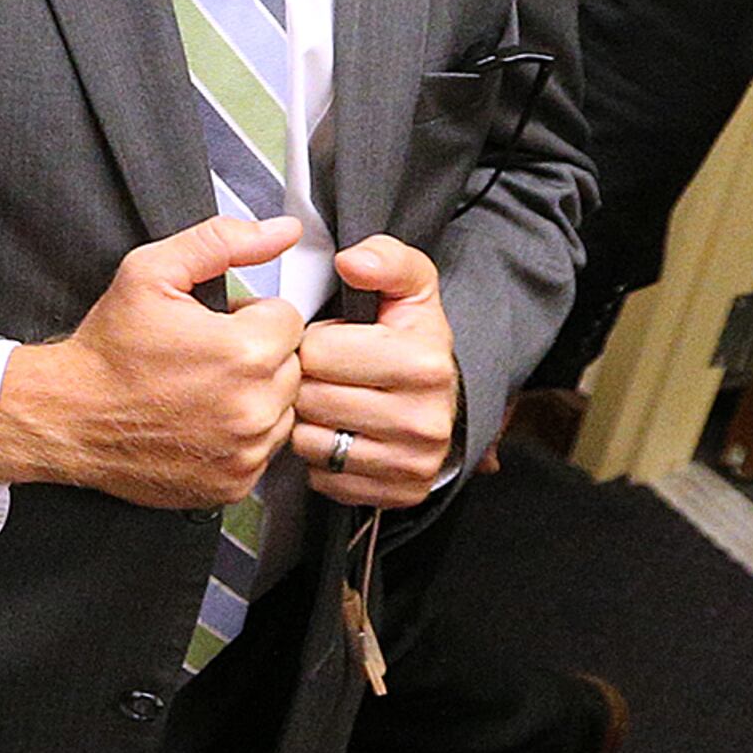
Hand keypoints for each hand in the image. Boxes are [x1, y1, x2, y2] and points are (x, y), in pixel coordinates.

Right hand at [0, 214, 306, 508]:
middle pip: (290, 366)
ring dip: (251, 398)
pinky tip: (197, 423)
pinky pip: (261, 449)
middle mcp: (255, 406)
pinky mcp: (236, 483)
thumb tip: (282, 231)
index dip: (247, 316)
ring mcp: (247, 450)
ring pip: (280, 409)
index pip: (287, 319)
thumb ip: (220, 242)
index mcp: (246, 351)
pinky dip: (237, 437)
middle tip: (200, 358)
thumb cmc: (106, 351)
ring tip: (197, 392)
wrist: (66, 416)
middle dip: (253, 356)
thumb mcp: (149, 273)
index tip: (212, 327)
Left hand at [297, 234, 456, 508]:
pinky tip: (342, 435)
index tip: (333, 341)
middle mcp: (425, 418)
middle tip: (328, 376)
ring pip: (309, 442)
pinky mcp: (399, 493)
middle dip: (307, 382)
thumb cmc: (411, 340)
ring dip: (308, 422)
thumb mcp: (408, 288)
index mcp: (424, 361)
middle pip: (309, 398)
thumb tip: (353, 260)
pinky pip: (322, 478)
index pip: (317, 351)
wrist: (446, 401)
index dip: (313, 342)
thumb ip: (385, 260)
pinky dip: (321, 459)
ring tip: (333, 403)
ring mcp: (413, 461)